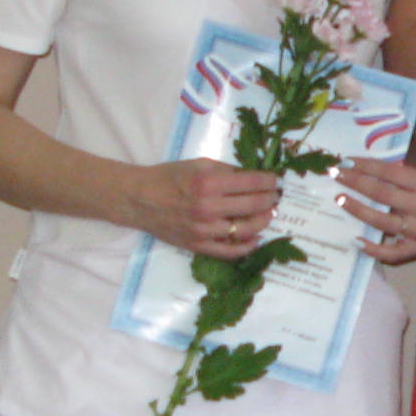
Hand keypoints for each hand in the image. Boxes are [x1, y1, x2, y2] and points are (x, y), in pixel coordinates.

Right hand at [135, 159, 282, 258]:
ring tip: (269, 214)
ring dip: (264, 221)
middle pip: (253, 205)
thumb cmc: (168, 177)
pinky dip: (247, 246)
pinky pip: (229, 251)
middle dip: (270, 199)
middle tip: (276, 196)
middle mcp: (208, 208)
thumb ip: (227, 170)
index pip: (251, 182)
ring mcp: (204, 230)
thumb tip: (254, 176)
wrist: (139, 199)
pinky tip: (257, 238)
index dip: (269, 181)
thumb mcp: (198, 164)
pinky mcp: (198, 246)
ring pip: (246, 229)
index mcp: (209, 183)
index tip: (276, 180)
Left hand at [337, 155, 415, 266]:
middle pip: (383, 194)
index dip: (365, 166)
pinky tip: (356, 240)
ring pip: (383, 222)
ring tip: (341, 199)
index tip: (345, 161)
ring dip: (358, 210)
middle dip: (356, 183)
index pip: (390, 172)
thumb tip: (357, 163)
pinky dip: (374, 250)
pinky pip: (394, 253)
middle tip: (336, 175)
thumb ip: (396, 164)